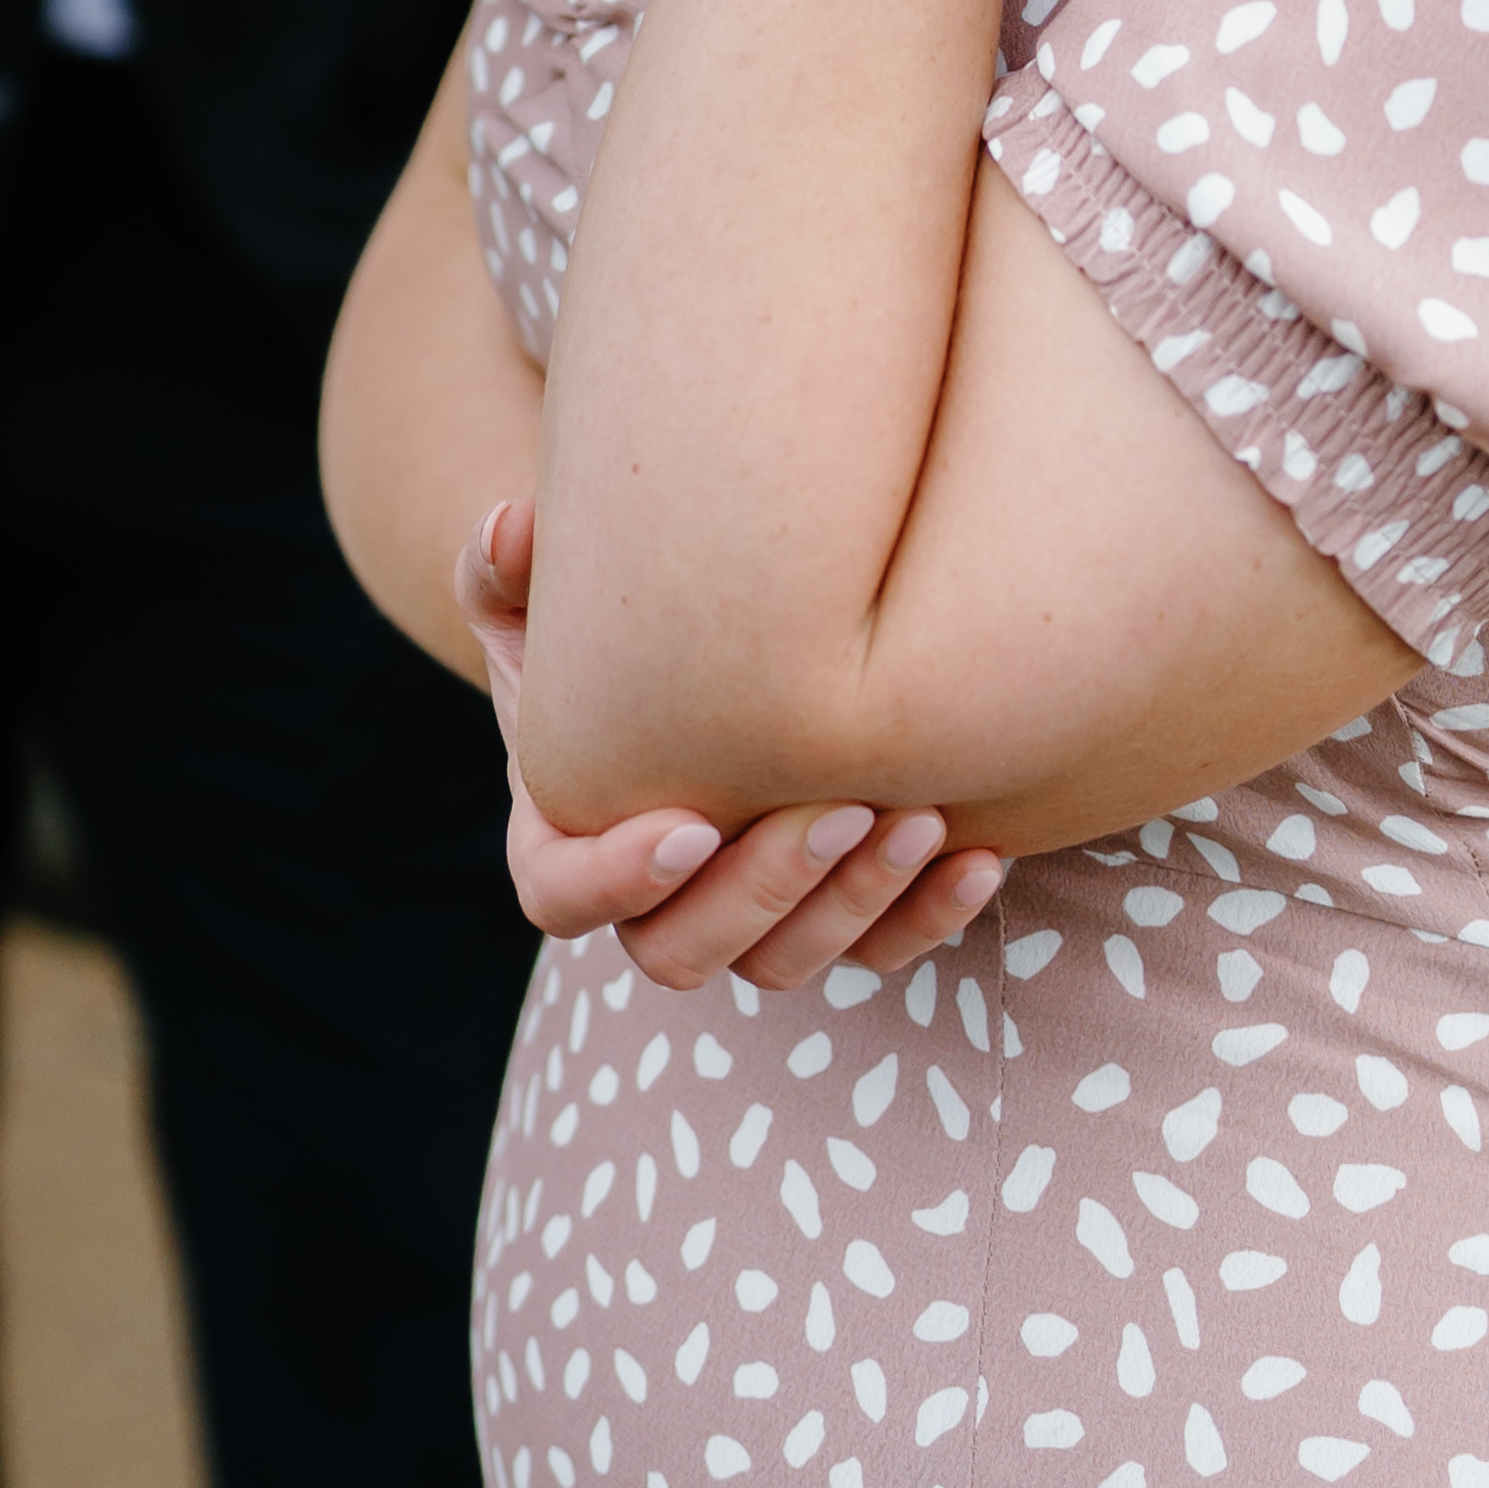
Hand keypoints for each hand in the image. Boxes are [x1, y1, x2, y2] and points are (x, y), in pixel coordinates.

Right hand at [460, 498, 1004, 988]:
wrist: (694, 649)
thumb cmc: (603, 621)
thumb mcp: (543, 591)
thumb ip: (507, 562)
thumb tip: (511, 522)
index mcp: (562, 834)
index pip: (561, 897)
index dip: (617, 879)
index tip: (689, 822)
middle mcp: (654, 899)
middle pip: (682, 951)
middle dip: (764, 891)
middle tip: (838, 808)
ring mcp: (746, 919)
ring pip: (787, 965)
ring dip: (856, 905)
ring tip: (922, 817)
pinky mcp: (831, 916)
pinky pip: (879, 952)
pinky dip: (929, 917)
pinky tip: (981, 856)